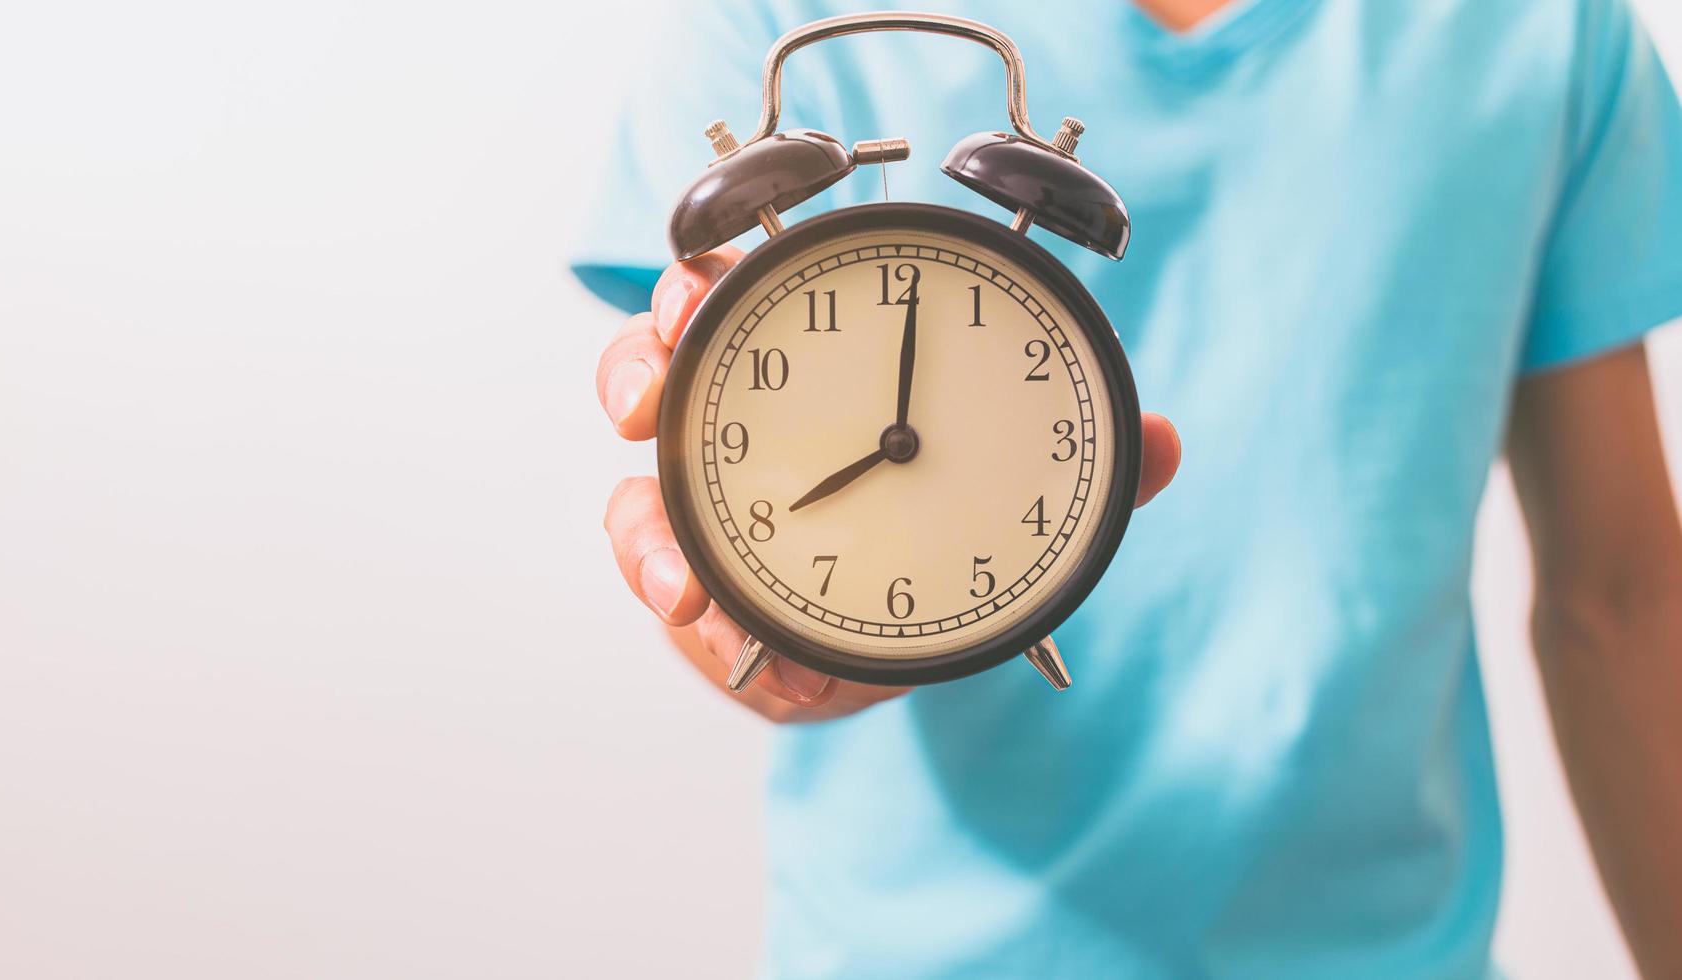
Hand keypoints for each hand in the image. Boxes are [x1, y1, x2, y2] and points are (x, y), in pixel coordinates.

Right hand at [598, 247, 1183, 722]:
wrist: (902, 632)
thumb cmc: (944, 531)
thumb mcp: (1017, 491)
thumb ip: (1084, 463)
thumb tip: (1164, 440)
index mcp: (808, 361)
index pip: (739, 291)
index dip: (703, 278)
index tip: (700, 293)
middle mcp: (735, 418)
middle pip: (653, 362)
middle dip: (635, 369)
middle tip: (645, 404)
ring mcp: (705, 505)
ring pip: (635, 491)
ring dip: (645, 536)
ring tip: (683, 588)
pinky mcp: (696, 583)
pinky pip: (668, 588)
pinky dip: (695, 621)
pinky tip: (738, 647)